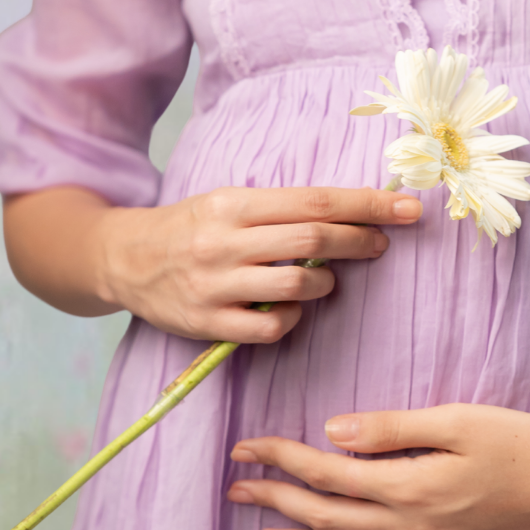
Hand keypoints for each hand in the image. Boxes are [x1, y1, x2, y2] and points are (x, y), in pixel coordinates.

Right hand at [94, 186, 421, 343]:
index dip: (367, 205)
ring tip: (324, 279)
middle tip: (382, 244)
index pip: (315, 201)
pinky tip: (289, 310)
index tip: (407, 208)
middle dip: (359, 240)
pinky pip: (270, 327)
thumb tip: (350, 213)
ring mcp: (215, 284)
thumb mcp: (228, 202)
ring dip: (325, 283)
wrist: (123, 258)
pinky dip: (292, 319)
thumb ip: (280, 210)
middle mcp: (224, 241)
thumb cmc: (190, 227)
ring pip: (296, 285)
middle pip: (312, 240)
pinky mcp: (207, 322)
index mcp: (234, 204)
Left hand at [227, 403, 529, 529]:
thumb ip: (393, 428)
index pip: (326, 473)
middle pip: (328, 518)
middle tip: (235, 487)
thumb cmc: (523, 440)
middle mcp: (412, 526)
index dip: (280, 458)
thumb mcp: (457, 419)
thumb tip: (334, 432)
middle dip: (277, 499)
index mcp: (407, 485)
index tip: (243, 446)